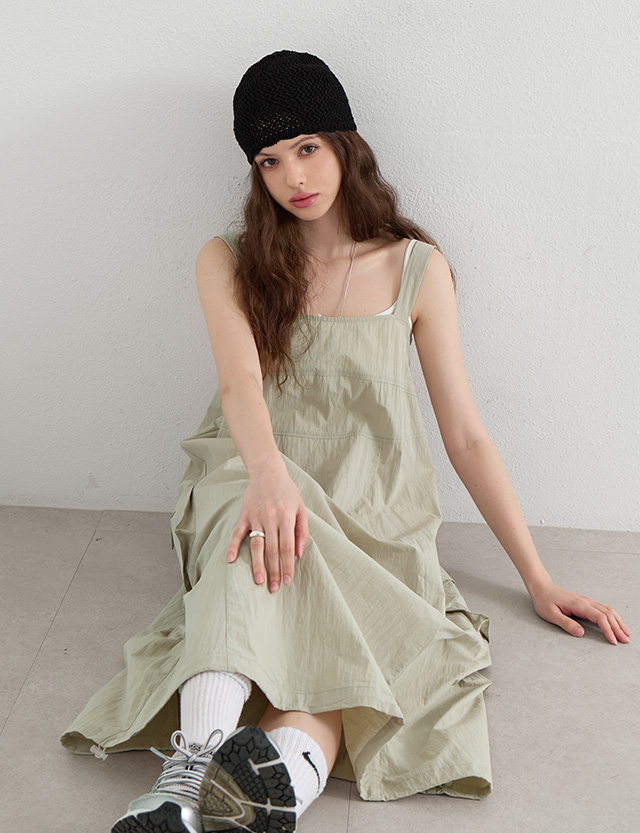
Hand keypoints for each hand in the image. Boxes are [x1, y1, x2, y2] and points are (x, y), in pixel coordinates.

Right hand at [226, 458, 309, 592]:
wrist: (268, 471)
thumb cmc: (287, 491)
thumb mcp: (301, 508)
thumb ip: (302, 531)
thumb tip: (299, 554)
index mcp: (286, 518)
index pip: (287, 547)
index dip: (288, 566)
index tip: (288, 581)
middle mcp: (271, 519)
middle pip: (272, 550)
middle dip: (273, 571)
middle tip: (274, 588)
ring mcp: (256, 517)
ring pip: (256, 545)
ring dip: (257, 564)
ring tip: (258, 581)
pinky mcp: (244, 515)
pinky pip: (237, 533)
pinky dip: (233, 546)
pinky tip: (230, 560)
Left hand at [530, 581, 630, 643]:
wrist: (542, 588)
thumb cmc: (545, 601)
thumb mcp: (551, 614)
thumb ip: (566, 623)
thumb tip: (581, 633)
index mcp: (579, 605)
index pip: (599, 618)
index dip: (608, 630)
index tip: (613, 641)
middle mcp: (586, 602)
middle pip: (608, 614)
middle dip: (618, 628)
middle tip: (625, 641)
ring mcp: (587, 601)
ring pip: (608, 610)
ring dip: (618, 622)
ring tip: (626, 633)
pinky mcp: (586, 603)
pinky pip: (604, 609)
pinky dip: (613, 617)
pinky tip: (616, 623)